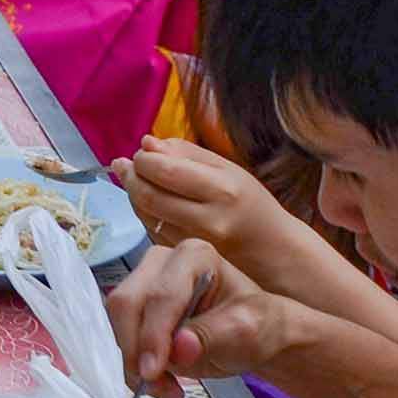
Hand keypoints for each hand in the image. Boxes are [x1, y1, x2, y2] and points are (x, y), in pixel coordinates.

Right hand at [101, 239, 289, 397]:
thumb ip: (212, 336)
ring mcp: (144, 284)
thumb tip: (178, 348)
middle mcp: (160, 263)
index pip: (161, 295)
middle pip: (126, 303)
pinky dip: (133, 365)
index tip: (153, 371)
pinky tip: (161, 383)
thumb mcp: (246, 332)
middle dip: (135, 349)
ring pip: (115, 322)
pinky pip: (118, 337)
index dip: (153, 335)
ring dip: (132, 361)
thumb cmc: (257, 325)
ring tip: (166, 389)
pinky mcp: (135, 310)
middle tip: (155, 384)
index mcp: (194, 256)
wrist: (253, 337)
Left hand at [114, 136, 295, 265]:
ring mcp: (196, 242)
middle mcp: (208, 219)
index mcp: (222, 190)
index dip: (143, 160)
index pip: (166, 171)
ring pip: (146, 215)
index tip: (141, 153)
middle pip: (150, 196)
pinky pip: (152, 230)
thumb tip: (147, 143)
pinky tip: (148, 200)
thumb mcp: (227, 169)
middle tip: (125, 165)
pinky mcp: (186, 255)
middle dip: (131, 177)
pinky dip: (143, 212)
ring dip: (132, 194)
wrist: (272, 249)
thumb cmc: (250, 203)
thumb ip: (186, 153)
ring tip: (134, 179)